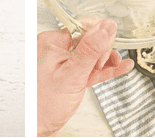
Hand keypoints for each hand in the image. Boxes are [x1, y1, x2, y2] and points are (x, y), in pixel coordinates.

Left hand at [37, 19, 134, 136]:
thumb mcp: (72, 74)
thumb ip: (90, 50)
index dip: (97, 37)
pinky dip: (104, 70)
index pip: (81, 28)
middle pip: (88, 42)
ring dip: (106, 61)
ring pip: (91, 56)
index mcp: (50, 43)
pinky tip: (119, 67)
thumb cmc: (43, 105)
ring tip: (118, 65)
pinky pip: (89, 69)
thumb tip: (106, 27)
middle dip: (101, 52)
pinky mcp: (69, 78)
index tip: (106, 47)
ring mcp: (63, 65)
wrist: (35, 128)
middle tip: (100, 66)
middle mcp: (55, 51)